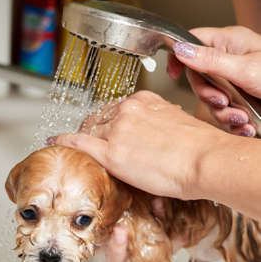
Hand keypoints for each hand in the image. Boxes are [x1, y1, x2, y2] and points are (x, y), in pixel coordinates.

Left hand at [50, 90, 224, 200]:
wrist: (206, 159)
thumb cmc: (201, 147)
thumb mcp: (179, 125)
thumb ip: (161, 123)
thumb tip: (157, 133)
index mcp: (144, 101)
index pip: (116, 108)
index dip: (108, 120)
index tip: (106, 126)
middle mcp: (127, 110)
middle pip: (100, 118)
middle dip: (94, 129)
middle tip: (92, 139)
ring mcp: (117, 130)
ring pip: (89, 130)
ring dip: (83, 137)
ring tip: (78, 145)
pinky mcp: (111, 153)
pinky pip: (79, 143)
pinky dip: (65, 141)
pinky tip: (56, 142)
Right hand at [168, 26, 260, 136]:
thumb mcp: (244, 69)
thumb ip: (210, 61)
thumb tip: (181, 50)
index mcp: (229, 44)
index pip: (193, 43)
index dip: (180, 56)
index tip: (173, 72)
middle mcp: (229, 62)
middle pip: (199, 78)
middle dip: (210, 95)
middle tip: (223, 101)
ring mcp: (234, 83)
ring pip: (211, 100)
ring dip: (225, 114)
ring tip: (241, 117)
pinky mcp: (239, 101)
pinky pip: (224, 113)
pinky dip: (234, 123)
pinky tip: (246, 125)